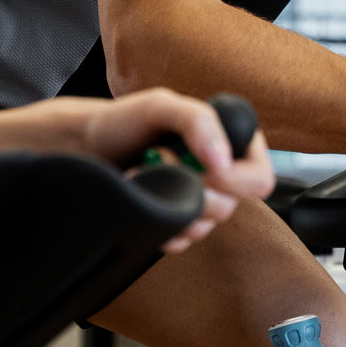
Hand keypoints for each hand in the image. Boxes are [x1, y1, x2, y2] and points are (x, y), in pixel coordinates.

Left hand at [76, 88, 275, 253]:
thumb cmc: (124, 120)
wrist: (86, 147)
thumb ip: (199, 122)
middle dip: (193, 191)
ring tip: (144, 178)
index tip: (207, 172)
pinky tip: (143, 199)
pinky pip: (180, 240)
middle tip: (163, 168)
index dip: (236, 181)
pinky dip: (159, 224)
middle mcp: (218, 175)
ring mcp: (196, 201)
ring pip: (204, 226)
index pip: (259, 179)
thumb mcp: (162, 106)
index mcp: (229, 143)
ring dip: (170, 204)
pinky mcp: (174, 223)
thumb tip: (224, 161)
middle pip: (230, 207)